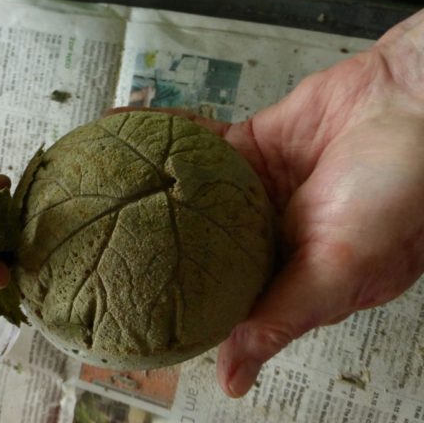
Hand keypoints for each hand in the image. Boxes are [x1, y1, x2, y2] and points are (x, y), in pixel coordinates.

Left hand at [110, 9, 423, 396]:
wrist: (413, 104)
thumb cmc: (399, 193)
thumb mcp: (340, 269)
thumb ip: (283, 317)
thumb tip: (233, 379)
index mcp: (287, 279)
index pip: (218, 304)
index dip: (173, 306)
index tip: (124, 308)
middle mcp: (264, 238)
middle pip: (191, 249)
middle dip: (144, 247)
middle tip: (91, 249)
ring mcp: (250, 192)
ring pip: (184, 195)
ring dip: (143, 190)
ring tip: (92, 195)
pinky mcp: (246, 148)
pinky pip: (195, 144)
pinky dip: (162, 136)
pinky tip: (123, 134)